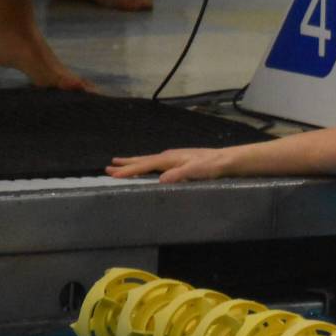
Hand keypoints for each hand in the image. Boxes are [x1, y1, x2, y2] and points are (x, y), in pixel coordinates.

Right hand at [106, 148, 229, 182]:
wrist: (227, 160)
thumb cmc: (213, 166)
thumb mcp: (197, 171)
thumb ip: (179, 174)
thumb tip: (160, 180)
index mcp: (170, 158)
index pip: (145, 165)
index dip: (129, 170)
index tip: (113, 175)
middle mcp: (170, 156)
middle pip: (143, 160)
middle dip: (126, 164)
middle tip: (108, 167)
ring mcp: (175, 158)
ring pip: (149, 160)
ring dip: (134, 162)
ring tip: (120, 163)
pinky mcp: (180, 161)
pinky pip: (157, 163)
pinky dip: (146, 165)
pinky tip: (148, 168)